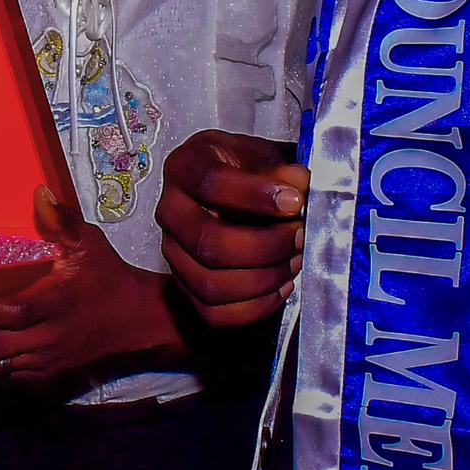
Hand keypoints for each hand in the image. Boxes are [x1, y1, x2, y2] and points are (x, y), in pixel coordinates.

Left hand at [0, 186, 180, 387]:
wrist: (136, 322)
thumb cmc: (107, 276)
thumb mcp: (90, 245)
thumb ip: (63, 221)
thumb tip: (40, 191)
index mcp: (57, 303)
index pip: (20, 311)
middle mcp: (48, 337)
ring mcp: (44, 359)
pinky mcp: (42, 373)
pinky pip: (4, 376)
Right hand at [155, 129, 305, 327]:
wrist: (232, 196)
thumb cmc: (247, 171)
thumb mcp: (263, 156)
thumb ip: (280, 169)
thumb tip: (298, 185)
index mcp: (185, 168)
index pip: (212, 184)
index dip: (256, 196)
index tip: (295, 202)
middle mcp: (170, 211)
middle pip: (209, 243)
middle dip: (265, 246)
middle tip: (300, 237)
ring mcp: (173, 253)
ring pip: (211, 284)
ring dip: (264, 279)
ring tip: (294, 262)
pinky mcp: (185, 286)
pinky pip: (215, 313)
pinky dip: (255, 307)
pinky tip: (281, 286)